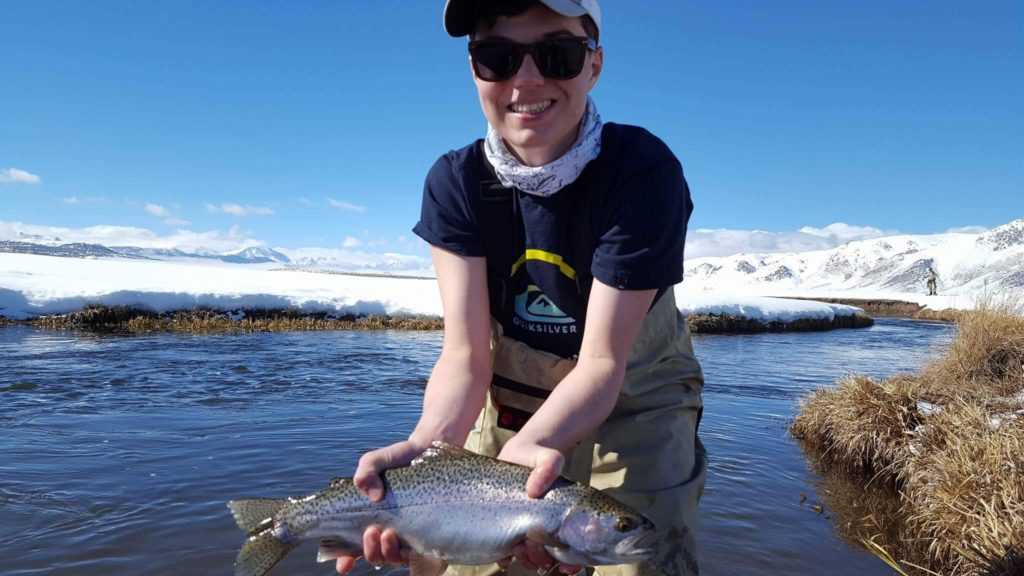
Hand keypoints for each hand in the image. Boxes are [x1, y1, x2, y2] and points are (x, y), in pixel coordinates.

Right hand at [335, 439, 426, 573]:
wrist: (429, 450)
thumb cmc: (399, 458)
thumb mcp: (377, 460)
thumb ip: (366, 471)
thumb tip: (373, 495)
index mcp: (368, 519)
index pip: (351, 547)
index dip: (345, 560)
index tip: (343, 564)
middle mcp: (385, 531)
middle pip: (373, 555)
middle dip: (369, 550)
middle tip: (372, 530)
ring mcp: (406, 534)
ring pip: (394, 558)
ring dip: (388, 552)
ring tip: (389, 533)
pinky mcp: (427, 534)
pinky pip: (418, 556)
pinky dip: (411, 555)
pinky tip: (409, 545)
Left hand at [495, 441, 581, 573]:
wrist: (515, 454)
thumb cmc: (537, 457)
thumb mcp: (548, 457)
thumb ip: (549, 465)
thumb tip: (535, 489)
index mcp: (563, 518)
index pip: (574, 549)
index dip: (572, 561)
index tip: (564, 560)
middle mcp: (548, 528)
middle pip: (551, 558)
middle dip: (543, 558)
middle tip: (533, 543)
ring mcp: (527, 530)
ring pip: (532, 559)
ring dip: (527, 559)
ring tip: (518, 546)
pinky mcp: (506, 530)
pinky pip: (508, 555)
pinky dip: (507, 559)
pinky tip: (504, 556)